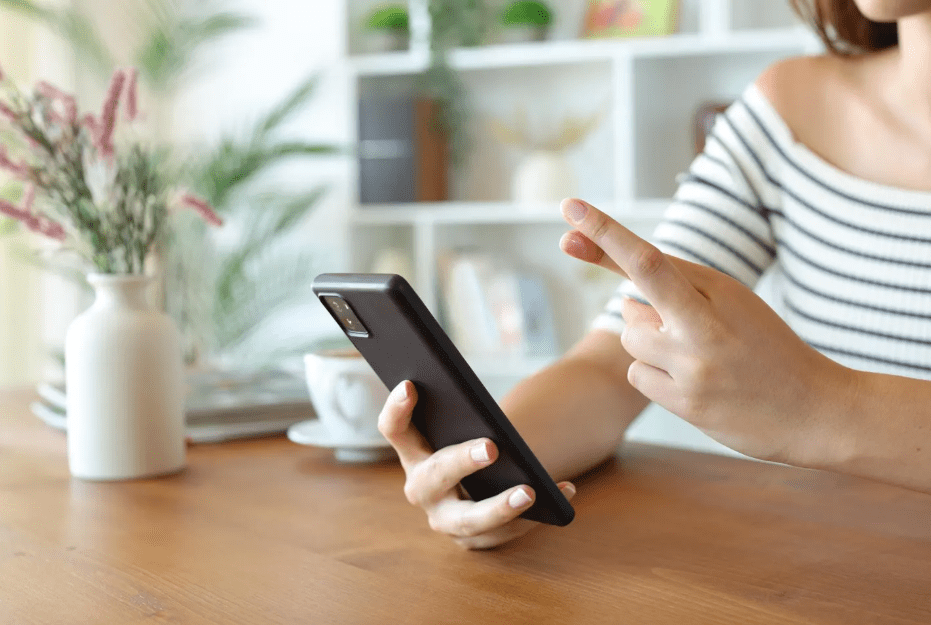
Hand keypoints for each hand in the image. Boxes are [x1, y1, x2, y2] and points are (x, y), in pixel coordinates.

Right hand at [377, 381, 576, 549]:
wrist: (488, 478)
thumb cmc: (472, 438)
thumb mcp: (465, 424)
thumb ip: (463, 411)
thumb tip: (480, 401)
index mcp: (412, 451)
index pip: (394, 429)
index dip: (397, 409)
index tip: (411, 385)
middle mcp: (421, 488)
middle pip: (433, 477)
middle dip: (461, 462)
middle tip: (491, 447)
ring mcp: (443, 518)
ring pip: (467, 520)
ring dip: (500, 508)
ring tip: (530, 491)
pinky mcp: (472, 539)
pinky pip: (503, 533)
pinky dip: (535, 515)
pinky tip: (564, 491)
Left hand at [558, 198, 854, 464]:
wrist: (814, 410)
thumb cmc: (766, 347)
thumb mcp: (734, 302)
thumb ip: (679, 290)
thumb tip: (624, 299)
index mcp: (718, 292)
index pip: (651, 259)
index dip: (606, 233)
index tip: (571, 208)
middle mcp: (703, 328)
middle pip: (633, 299)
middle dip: (625, 284)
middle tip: (604, 267)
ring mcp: (693, 369)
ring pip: (632, 340)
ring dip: (650, 343)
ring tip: (695, 356)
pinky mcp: (686, 405)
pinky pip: (638, 376)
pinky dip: (654, 374)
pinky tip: (692, 383)